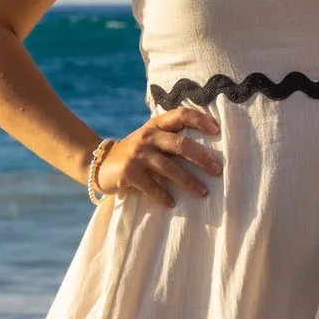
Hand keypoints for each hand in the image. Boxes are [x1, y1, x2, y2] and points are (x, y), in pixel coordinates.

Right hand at [97, 104, 222, 207]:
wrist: (101, 163)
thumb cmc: (137, 152)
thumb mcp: (151, 137)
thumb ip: (171, 137)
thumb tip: (208, 150)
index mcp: (156, 124)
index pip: (181, 115)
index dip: (200, 120)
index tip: (217, 130)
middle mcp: (148, 136)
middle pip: (180, 144)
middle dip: (201, 158)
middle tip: (217, 170)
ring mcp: (138, 154)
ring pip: (169, 168)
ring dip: (188, 181)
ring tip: (203, 192)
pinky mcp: (129, 172)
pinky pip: (151, 186)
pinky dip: (163, 196)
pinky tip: (172, 203)